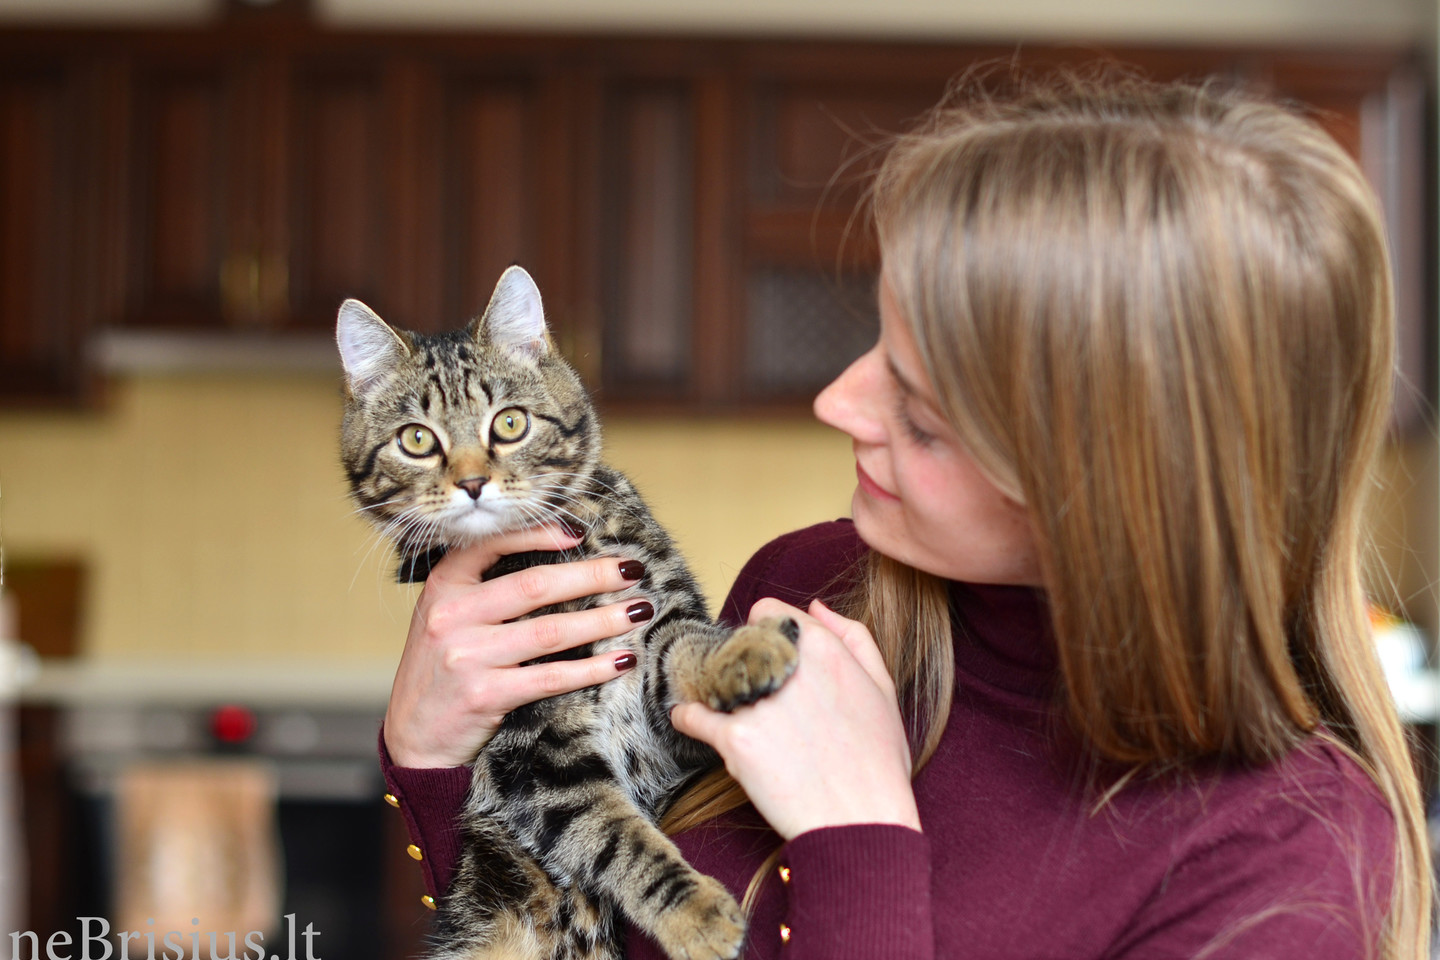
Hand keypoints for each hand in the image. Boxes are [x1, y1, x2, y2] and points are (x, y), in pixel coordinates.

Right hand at [384, 524, 648, 767]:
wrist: (412, 736)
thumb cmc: (440, 670)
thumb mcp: (445, 616)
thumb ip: (483, 588)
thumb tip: (559, 560)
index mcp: (443, 587)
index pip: (492, 545)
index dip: (539, 533)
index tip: (581, 532)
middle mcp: (452, 616)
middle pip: (535, 585)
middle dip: (591, 575)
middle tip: (633, 569)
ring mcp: (467, 656)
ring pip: (550, 631)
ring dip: (603, 619)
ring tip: (639, 610)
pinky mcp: (484, 695)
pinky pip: (551, 677)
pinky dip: (592, 668)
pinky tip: (621, 660)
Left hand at [670, 598, 919, 840]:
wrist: (863, 826)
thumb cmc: (878, 762)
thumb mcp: (882, 689)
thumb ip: (853, 637)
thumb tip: (816, 607)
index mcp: (823, 648)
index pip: (767, 612)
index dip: (764, 635)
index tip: (767, 661)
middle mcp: (788, 666)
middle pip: (738, 643)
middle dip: (741, 664)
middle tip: (752, 695)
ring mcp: (759, 701)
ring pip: (715, 677)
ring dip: (717, 691)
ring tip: (731, 713)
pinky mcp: (736, 739)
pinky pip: (692, 716)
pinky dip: (686, 717)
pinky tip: (688, 720)